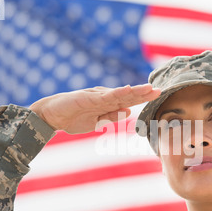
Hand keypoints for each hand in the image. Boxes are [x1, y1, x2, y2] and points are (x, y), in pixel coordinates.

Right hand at [29, 84, 160, 134]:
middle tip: (160, 90)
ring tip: (149, 88)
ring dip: (135, 91)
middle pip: (128, 95)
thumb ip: (111, 117)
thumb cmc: (72, 118)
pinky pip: (105, 96)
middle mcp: (104, 98)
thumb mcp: (95, 122)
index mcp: (107, 104)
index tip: (157, 95)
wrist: (51, 116)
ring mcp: (97, 96)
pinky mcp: (88, 97)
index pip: (128, 101)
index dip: (143, 98)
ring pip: (120, 94)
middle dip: (144, 93)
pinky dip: (117, 93)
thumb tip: (128, 112)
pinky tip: (128, 90)